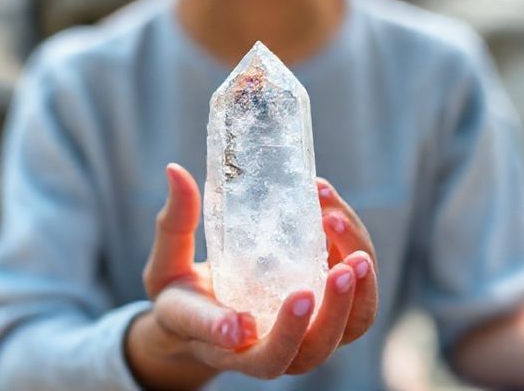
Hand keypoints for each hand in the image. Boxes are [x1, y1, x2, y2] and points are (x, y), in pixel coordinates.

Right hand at [125, 163, 377, 388]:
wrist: (207, 315)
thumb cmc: (183, 297)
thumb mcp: (165, 266)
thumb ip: (173, 225)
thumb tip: (175, 171)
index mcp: (229, 347)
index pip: (248, 352)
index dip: (260, 333)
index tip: (255, 315)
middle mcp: (275, 350)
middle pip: (313, 350)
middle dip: (334, 312)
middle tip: (342, 270)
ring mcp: (308, 334)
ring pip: (349, 327)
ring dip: (358, 286)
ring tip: (341, 226)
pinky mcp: (328, 310)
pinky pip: (357, 297)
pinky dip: (356, 255)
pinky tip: (333, 211)